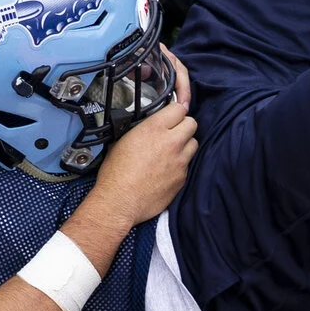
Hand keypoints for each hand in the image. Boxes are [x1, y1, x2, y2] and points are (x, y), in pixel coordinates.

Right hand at [83, 51, 196, 225]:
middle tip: (174, 132)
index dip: (175, 111)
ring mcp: (179, 161)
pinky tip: (166, 171)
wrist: (119, 202)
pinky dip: (180, 165)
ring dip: (185, 145)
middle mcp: (171, 142)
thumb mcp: (124, 141)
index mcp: (154, 129)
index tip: (171, 116)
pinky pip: (187, 165)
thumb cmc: (115, 173)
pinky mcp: (182, 178)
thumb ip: (144, 130)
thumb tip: (151, 127)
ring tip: (171, 152)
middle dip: (184, 126)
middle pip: (192, 123)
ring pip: (194, 144)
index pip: (179, 108)